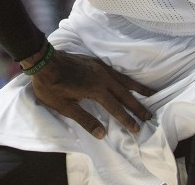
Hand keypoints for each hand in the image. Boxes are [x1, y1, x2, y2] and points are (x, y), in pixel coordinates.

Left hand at [30, 49, 154, 138]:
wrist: (43, 61)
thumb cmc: (51, 86)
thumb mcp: (65, 107)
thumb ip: (85, 120)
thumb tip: (102, 134)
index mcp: (95, 90)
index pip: (116, 108)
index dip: (127, 119)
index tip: (137, 128)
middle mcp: (102, 77)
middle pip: (124, 93)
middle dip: (138, 106)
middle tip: (150, 116)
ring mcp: (99, 68)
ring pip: (123, 80)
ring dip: (137, 89)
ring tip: (151, 94)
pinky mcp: (95, 62)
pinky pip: (116, 71)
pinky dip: (126, 78)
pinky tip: (128, 81)